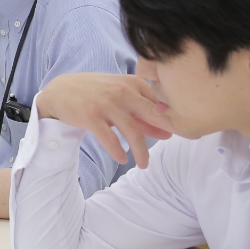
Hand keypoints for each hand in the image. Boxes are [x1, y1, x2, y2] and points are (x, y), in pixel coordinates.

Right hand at [35, 73, 173, 168]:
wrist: (59, 91)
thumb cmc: (94, 93)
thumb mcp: (119, 97)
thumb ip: (141, 112)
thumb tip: (167, 131)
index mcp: (132, 83)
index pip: (161, 102)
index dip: (176, 117)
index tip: (191, 131)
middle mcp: (121, 91)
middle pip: (153, 115)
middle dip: (168, 131)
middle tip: (181, 144)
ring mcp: (106, 103)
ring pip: (132, 131)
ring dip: (141, 151)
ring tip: (143, 164)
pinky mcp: (90, 116)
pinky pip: (110, 139)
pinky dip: (118, 152)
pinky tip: (121, 160)